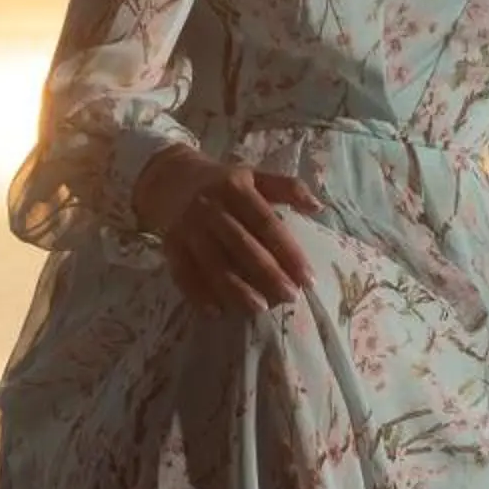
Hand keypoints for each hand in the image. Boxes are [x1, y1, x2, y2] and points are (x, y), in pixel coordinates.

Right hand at [133, 148, 325, 316]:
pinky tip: (216, 311)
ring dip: (236, 289)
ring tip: (259, 308)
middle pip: (242, 245)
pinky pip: (183, 273)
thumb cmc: (223, 183)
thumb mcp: (255, 177)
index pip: (267, 224)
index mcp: (236, 189)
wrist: (169, 178)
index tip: (307, 278)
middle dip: (268, 274)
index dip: (288, 252)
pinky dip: (198, 294)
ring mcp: (188, 228)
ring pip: (213, 263)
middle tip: (290, 297)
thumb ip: (288, 188)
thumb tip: (318, 206)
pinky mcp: (169, 245)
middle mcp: (210, 208)